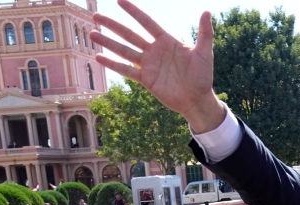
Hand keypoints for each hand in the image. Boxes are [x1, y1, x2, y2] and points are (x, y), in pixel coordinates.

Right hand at [90, 0, 225, 131]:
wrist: (197, 100)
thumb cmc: (203, 76)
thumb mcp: (204, 53)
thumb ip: (205, 33)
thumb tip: (207, 12)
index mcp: (167, 41)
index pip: (147, 22)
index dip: (134, 12)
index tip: (120, 0)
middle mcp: (154, 50)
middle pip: (130, 34)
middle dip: (113, 25)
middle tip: (96, 15)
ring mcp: (148, 65)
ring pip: (124, 50)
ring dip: (108, 42)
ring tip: (92, 34)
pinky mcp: (145, 79)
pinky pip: (126, 70)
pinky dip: (112, 64)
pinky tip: (98, 58)